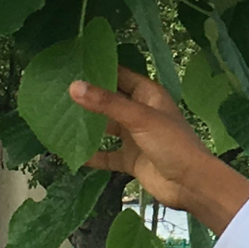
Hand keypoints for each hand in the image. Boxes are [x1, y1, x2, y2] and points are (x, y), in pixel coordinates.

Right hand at [69, 67, 248, 233]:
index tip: (73, 64)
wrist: (190, 184)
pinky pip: (107, 155)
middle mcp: (141, 113)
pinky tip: (71, 153)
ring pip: (107, 128)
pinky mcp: (131, 160)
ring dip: (89, 126)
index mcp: (149, 95)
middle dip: (89, 97)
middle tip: (58, 91)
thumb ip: (107, 103)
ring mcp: (135, 138)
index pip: (121, 75)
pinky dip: (92, 155)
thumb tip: (74, 87)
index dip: (101, 69)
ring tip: (60, 118)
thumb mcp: (139, 118)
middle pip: (111, 101)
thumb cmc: (171, 143)